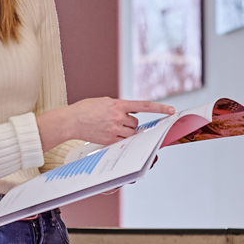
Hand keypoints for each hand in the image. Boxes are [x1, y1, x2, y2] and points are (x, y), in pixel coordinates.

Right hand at [38, 97, 174, 148]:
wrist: (71, 120)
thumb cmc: (87, 109)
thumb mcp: (105, 102)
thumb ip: (120, 106)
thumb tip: (134, 112)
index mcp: (118, 104)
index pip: (144, 106)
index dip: (160, 108)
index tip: (172, 110)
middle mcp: (118, 117)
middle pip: (136, 123)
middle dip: (130, 123)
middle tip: (117, 121)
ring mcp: (113, 129)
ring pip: (131, 133)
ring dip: (126, 131)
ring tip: (112, 127)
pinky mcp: (109, 140)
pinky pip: (122, 141)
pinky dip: (120, 139)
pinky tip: (109, 134)